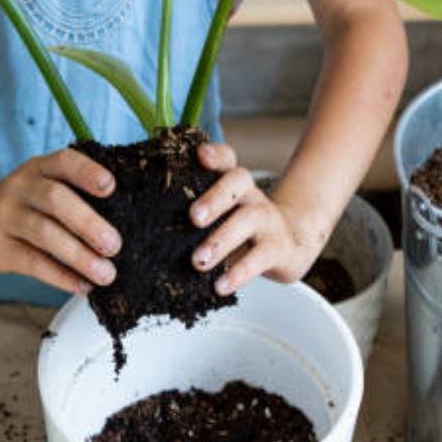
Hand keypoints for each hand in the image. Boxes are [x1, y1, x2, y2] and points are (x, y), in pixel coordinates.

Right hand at [0, 149, 121, 293]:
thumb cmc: (19, 207)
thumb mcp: (38, 189)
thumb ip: (72, 198)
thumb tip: (121, 229)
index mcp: (38, 169)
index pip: (64, 162)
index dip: (87, 172)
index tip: (110, 186)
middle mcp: (20, 188)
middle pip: (56, 199)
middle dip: (88, 222)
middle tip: (115, 245)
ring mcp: (5, 216)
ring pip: (45, 233)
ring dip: (79, 255)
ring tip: (106, 273)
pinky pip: (33, 262)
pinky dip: (61, 276)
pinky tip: (82, 285)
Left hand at [189, 143, 323, 294]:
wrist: (289, 247)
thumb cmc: (241, 231)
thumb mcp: (222, 215)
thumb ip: (196, 215)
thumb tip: (152, 233)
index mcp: (234, 185)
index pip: (227, 160)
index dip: (216, 155)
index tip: (200, 155)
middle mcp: (251, 196)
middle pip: (238, 182)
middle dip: (215, 198)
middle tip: (193, 217)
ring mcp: (267, 220)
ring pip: (248, 220)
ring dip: (221, 240)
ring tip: (199, 261)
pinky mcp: (277, 248)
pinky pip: (259, 258)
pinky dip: (239, 273)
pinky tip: (220, 286)